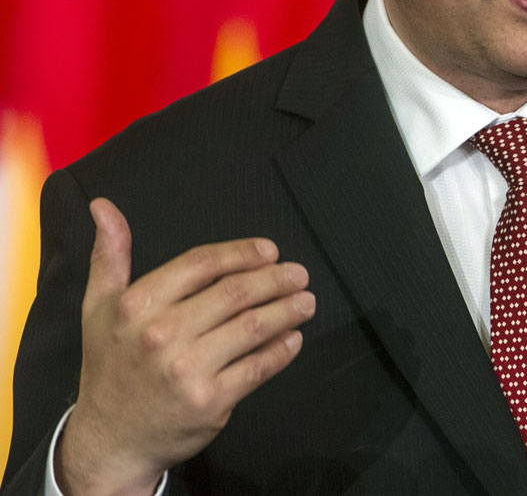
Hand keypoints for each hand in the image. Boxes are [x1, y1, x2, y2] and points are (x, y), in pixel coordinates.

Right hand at [55, 198, 315, 495]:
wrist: (110, 439)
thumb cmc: (111, 365)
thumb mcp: (99, 306)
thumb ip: (110, 254)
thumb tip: (104, 207)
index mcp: (138, 305)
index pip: (203, 263)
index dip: (243, 253)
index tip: (270, 251)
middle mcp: (162, 335)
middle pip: (236, 292)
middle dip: (276, 279)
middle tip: (299, 274)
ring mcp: (187, 369)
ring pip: (254, 327)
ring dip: (288, 310)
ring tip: (306, 301)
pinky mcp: (210, 401)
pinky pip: (258, 366)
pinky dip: (282, 349)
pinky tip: (294, 338)